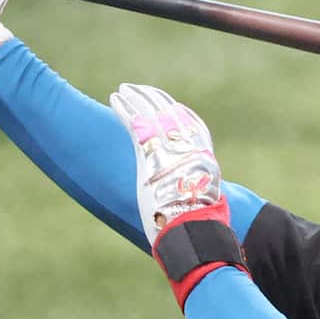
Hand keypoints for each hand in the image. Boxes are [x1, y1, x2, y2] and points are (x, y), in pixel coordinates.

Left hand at [110, 83, 223, 243]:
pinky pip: (135, 123)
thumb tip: (195, 203)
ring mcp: (171, 148)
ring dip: (137, 98)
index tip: (170, 103)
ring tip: (124, 89)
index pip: (194, 126)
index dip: (179, 112)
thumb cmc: (196, 225)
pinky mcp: (150, 152)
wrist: (191, 229)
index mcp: (204, 158)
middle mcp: (191, 148)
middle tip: (140, 89)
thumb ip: (196, 194)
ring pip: (152, 113)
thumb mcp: (201, 204)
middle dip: (155, 99)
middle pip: (172, 114)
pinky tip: (115, 98)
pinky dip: (125, 108)